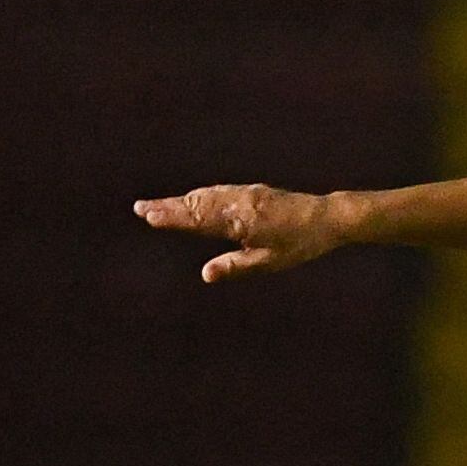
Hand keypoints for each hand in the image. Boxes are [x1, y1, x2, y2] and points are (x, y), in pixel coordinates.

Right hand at [136, 184, 350, 282]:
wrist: (327, 216)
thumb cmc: (300, 243)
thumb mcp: (270, 261)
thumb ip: (236, 266)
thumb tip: (205, 274)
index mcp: (240, 221)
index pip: (199, 219)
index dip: (173, 218)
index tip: (149, 216)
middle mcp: (239, 203)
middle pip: (196, 203)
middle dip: (167, 206)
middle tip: (139, 208)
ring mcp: (245, 194)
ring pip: (206, 195)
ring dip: (180, 199)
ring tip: (156, 205)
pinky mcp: (252, 191)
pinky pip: (218, 191)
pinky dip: (199, 194)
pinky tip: (191, 198)